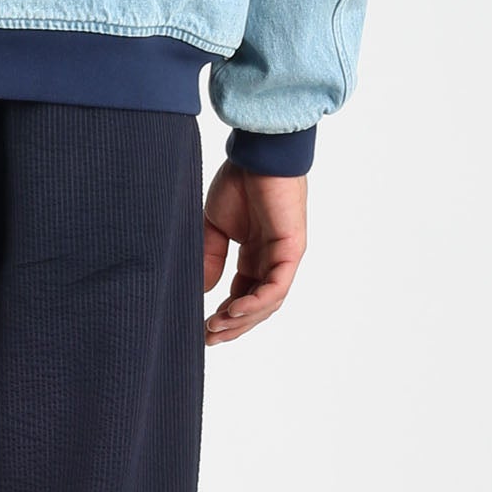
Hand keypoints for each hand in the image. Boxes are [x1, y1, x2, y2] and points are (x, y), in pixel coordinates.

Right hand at [202, 164, 306, 345]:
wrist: (257, 155)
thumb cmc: (239, 182)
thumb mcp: (214, 227)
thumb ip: (209, 258)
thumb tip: (199, 290)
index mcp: (255, 254)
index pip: (243, 295)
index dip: (225, 315)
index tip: (202, 328)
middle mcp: (272, 259)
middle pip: (256, 305)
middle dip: (233, 325)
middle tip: (209, 337)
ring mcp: (284, 256)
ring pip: (267, 302)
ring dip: (242, 319)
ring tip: (216, 326)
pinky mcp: (292, 249)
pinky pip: (276, 286)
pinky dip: (256, 302)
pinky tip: (232, 310)